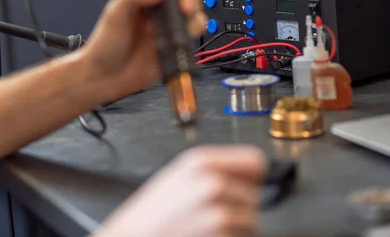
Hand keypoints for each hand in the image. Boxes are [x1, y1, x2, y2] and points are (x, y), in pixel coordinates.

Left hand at [81, 0, 206, 101]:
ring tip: (174, 34)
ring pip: (198, 19)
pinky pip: (194, 42)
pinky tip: (175, 47)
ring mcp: (171, 30)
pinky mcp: (176, 49)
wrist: (105, 77)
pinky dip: (191, 43)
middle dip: (194, 3)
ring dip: (193, 24)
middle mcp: (163, 11)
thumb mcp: (115, 13)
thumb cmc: (106, 44)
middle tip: (184, 13)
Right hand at [96, 145, 265, 236]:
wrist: (133, 235)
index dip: (253, 174)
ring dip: (236, 226)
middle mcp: (212, 182)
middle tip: (213, 211)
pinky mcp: (220, 235)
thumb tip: (254, 169)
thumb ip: (215, 167)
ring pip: (251, 220)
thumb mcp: (180, 174)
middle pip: (255, 194)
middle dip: (240, 205)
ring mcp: (217, 211)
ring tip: (207, 225)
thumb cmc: (153, 210)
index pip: (255, 160)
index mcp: (202, 161)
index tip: (247, 183)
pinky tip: (206, 235)